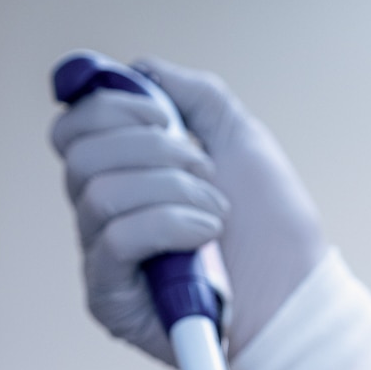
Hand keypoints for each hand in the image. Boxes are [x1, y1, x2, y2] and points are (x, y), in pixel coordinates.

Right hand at [50, 57, 325, 362]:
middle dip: (152, 150)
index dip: (110, 108)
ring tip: (216, 213)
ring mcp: (103, 260)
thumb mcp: (239, 141)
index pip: (74, 130)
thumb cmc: (273, 233)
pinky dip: (168, 224)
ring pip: (99, 193)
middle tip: (206, 171)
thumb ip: (191, 97)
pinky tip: (204, 237)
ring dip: (171, 190)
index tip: (166, 117)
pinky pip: (116, 237)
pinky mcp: (110, 299)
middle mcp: (103, 218)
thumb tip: (138, 70)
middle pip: (80, 155)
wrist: (296, 296)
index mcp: (123, 177)